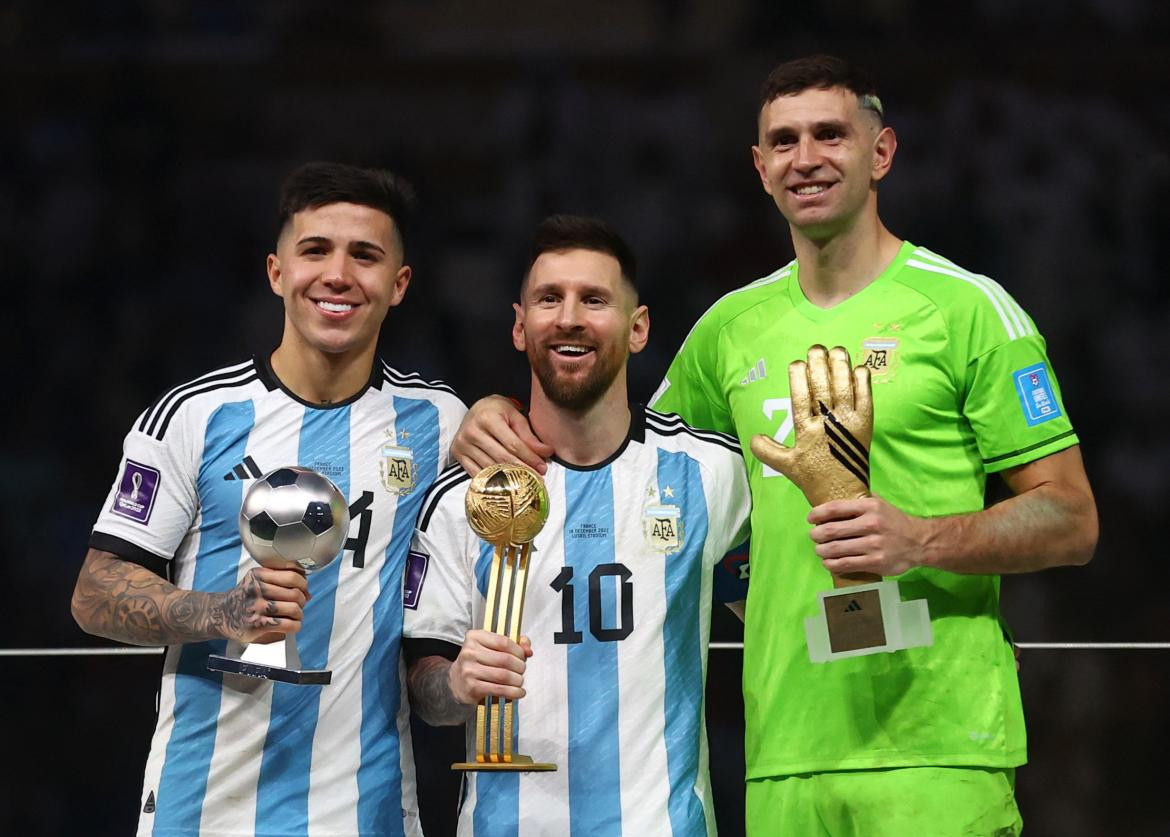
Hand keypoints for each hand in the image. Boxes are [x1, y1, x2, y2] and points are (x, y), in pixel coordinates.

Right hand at [218, 567, 309, 643]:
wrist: (221, 614)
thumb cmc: (245, 597)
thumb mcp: (258, 581)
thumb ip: (282, 582)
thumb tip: (308, 593)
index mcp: (258, 574)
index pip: (292, 575)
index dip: (303, 583)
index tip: (303, 589)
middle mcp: (257, 588)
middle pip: (295, 592)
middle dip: (303, 599)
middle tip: (299, 604)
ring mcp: (256, 607)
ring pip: (293, 608)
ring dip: (299, 614)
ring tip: (296, 616)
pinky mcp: (257, 625)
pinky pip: (286, 624)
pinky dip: (295, 625)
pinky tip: (292, 625)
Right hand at [448, 629, 532, 704]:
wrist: (456, 682)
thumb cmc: (478, 663)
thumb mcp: (492, 648)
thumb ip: (513, 644)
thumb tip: (528, 649)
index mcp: (475, 637)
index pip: (504, 642)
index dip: (518, 651)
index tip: (523, 657)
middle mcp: (470, 652)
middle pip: (505, 659)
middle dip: (520, 667)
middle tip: (521, 670)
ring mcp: (469, 670)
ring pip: (504, 675)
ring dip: (517, 680)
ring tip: (519, 681)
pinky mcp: (472, 687)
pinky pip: (499, 690)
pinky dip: (513, 692)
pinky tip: (518, 692)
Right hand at [452, 396, 553, 475]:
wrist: (475, 409)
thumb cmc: (497, 411)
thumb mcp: (514, 415)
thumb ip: (528, 435)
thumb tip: (546, 452)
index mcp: (488, 418)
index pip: (513, 444)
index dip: (529, 457)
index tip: (542, 467)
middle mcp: (472, 431)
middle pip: (502, 458)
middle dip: (522, 469)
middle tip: (537, 478)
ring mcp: (462, 444)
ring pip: (490, 468)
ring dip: (509, 478)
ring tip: (524, 482)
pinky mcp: (458, 454)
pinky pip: (476, 473)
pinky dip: (491, 480)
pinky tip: (504, 484)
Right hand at [750, 345, 871, 506]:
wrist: (843, 494)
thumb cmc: (814, 478)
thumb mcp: (786, 466)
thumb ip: (767, 450)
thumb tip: (753, 437)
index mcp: (807, 431)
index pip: (801, 397)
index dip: (798, 377)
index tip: (796, 362)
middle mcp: (828, 424)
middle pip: (822, 387)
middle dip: (819, 364)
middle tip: (816, 348)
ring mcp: (849, 423)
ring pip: (844, 387)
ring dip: (841, 366)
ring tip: (837, 350)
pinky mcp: (866, 425)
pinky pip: (865, 398)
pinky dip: (862, 382)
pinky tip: (858, 368)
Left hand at [808, 496, 931, 577]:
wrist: (919, 541)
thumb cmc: (894, 521)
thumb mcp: (880, 503)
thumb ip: (859, 500)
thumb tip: (834, 494)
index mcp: (869, 506)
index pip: (835, 508)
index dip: (817, 514)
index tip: (811, 519)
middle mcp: (871, 524)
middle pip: (831, 530)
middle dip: (816, 535)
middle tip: (815, 537)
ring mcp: (873, 544)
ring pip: (835, 549)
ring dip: (822, 551)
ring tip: (820, 550)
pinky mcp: (875, 562)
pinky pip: (845, 564)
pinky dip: (831, 564)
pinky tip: (829, 562)